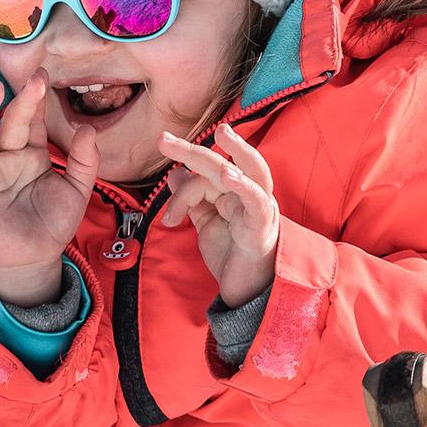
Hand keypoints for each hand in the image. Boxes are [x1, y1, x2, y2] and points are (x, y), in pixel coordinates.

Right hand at [0, 69, 98, 299]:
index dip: (38, 99)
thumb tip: (87, 128)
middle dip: (22, 98)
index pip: (34, 119)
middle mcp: (10, 155)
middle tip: (35, 79)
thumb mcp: (78, 190)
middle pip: (13, 120)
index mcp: (33, 153)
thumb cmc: (53, 224)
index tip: (44, 77)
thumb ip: (85, 161)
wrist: (35, 258)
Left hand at [158, 122, 278, 307]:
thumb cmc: (232, 256)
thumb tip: (174, 173)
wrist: (248, 292)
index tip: (167, 218)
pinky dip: (243, 185)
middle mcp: (248, 192)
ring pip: (246, 170)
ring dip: (236, 150)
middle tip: (163, 140)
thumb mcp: (206, 224)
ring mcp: (259, 206)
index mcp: (233, 192)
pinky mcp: (263, 224)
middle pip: (220, 163)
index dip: (180, 193)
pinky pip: (256, 199)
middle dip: (191, 150)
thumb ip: (192, 199)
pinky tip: (228, 175)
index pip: (202, 178)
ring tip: (222, 133)